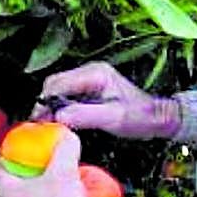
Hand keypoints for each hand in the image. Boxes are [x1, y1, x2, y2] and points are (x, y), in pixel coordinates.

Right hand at [32, 62, 180, 139]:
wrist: (157, 117)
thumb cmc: (140, 117)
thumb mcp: (114, 119)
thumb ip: (85, 116)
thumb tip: (58, 117)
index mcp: (95, 74)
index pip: (59, 83)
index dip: (45, 102)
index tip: (39, 121)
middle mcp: (90, 71)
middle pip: (54, 84)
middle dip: (45, 103)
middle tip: (42, 125)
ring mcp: (89, 78)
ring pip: (58, 89)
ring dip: (51, 106)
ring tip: (50, 125)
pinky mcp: (89, 88)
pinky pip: (67, 95)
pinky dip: (60, 107)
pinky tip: (61, 121)